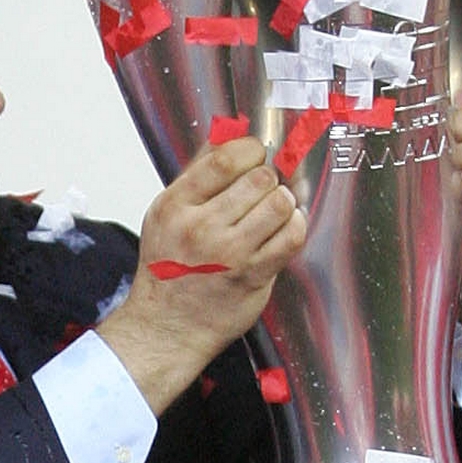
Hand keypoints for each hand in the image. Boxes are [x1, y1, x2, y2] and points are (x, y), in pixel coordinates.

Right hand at [98, 137, 306, 413]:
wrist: (167, 328)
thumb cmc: (168, 270)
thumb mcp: (166, 213)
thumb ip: (198, 173)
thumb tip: (229, 134)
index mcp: (176, 205)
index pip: (226, 159)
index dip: (252, 150)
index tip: (256, 155)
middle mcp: (202, 228)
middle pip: (259, 179)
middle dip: (269, 178)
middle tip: (265, 186)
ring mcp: (230, 254)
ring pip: (280, 204)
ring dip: (284, 201)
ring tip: (274, 207)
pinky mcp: (254, 276)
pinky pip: (291, 237)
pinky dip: (295, 225)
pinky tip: (284, 226)